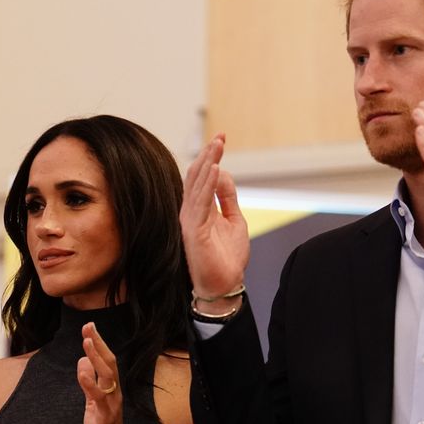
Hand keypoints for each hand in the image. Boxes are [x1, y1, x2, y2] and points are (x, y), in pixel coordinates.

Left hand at [77, 323, 129, 423]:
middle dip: (98, 343)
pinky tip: (82, 372)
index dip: (99, 343)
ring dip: (96, 357)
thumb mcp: (92, 402)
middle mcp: (115, 393)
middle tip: (88, 326)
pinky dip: (90, 383)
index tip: (89, 327)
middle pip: (109, 362)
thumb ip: (89, 383)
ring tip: (86, 341)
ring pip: (107, 375)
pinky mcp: (106, 417)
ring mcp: (112, 404)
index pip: (107, 361)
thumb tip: (83, 360)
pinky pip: (99, 397)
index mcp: (112, 389)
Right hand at [180, 134, 249, 305]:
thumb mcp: (234, 220)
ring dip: (208, 164)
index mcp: (200, 209)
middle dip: (209, 155)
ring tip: (217, 146)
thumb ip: (228, 198)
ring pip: (197, 186)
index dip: (211, 157)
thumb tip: (224, 173)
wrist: (224, 286)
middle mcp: (191, 212)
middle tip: (220, 137)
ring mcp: (190, 221)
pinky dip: (207, 185)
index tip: (221, 138)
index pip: (202, 177)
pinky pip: (200, 203)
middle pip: (196, 177)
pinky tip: (215, 169)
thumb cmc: (227, 258)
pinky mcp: (194, 231)